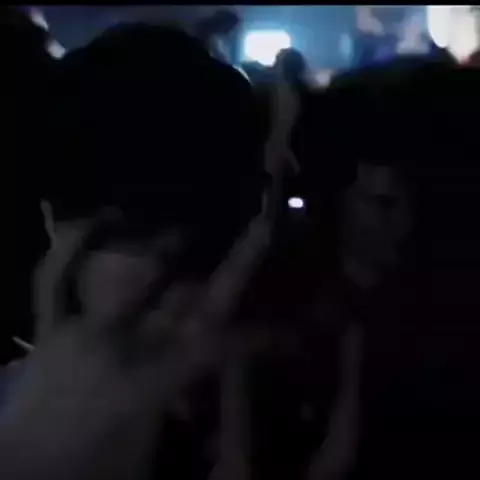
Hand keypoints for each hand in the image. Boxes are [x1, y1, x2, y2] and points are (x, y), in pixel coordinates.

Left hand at [0, 212, 270, 479]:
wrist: (17, 476)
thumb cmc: (85, 475)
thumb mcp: (147, 455)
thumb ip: (182, 413)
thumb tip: (208, 389)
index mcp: (144, 383)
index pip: (218, 346)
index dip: (260, 337)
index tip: (290, 336)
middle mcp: (117, 342)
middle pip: (187, 294)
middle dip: (236, 264)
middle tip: (265, 230)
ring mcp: (79, 326)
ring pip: (131, 270)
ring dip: (165, 245)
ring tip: (189, 231)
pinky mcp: (49, 325)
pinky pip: (54, 274)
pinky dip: (75, 241)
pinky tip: (101, 216)